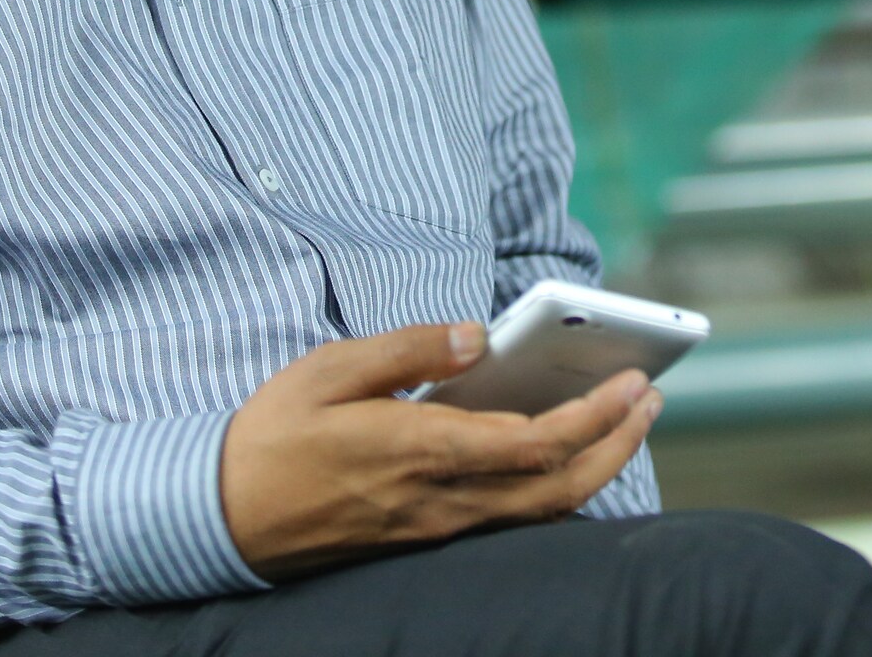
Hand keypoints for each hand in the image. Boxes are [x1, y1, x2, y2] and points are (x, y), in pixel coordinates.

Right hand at [220, 320, 657, 577]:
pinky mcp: (426, 536)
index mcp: (419, 451)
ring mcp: (436, 526)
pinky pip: (510, 519)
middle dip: (616, 445)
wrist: (220, 518)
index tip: (635, 384)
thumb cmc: (272, 435)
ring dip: (594, 467)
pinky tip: (567, 454)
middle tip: (651, 400)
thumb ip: (409, 350)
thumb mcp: (328, 370)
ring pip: (539, 510)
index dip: (595, 418)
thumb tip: (479, 335)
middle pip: (557, 487)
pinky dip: (554, 487)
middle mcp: (440, 499)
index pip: (533, 443)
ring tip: (625, 421)